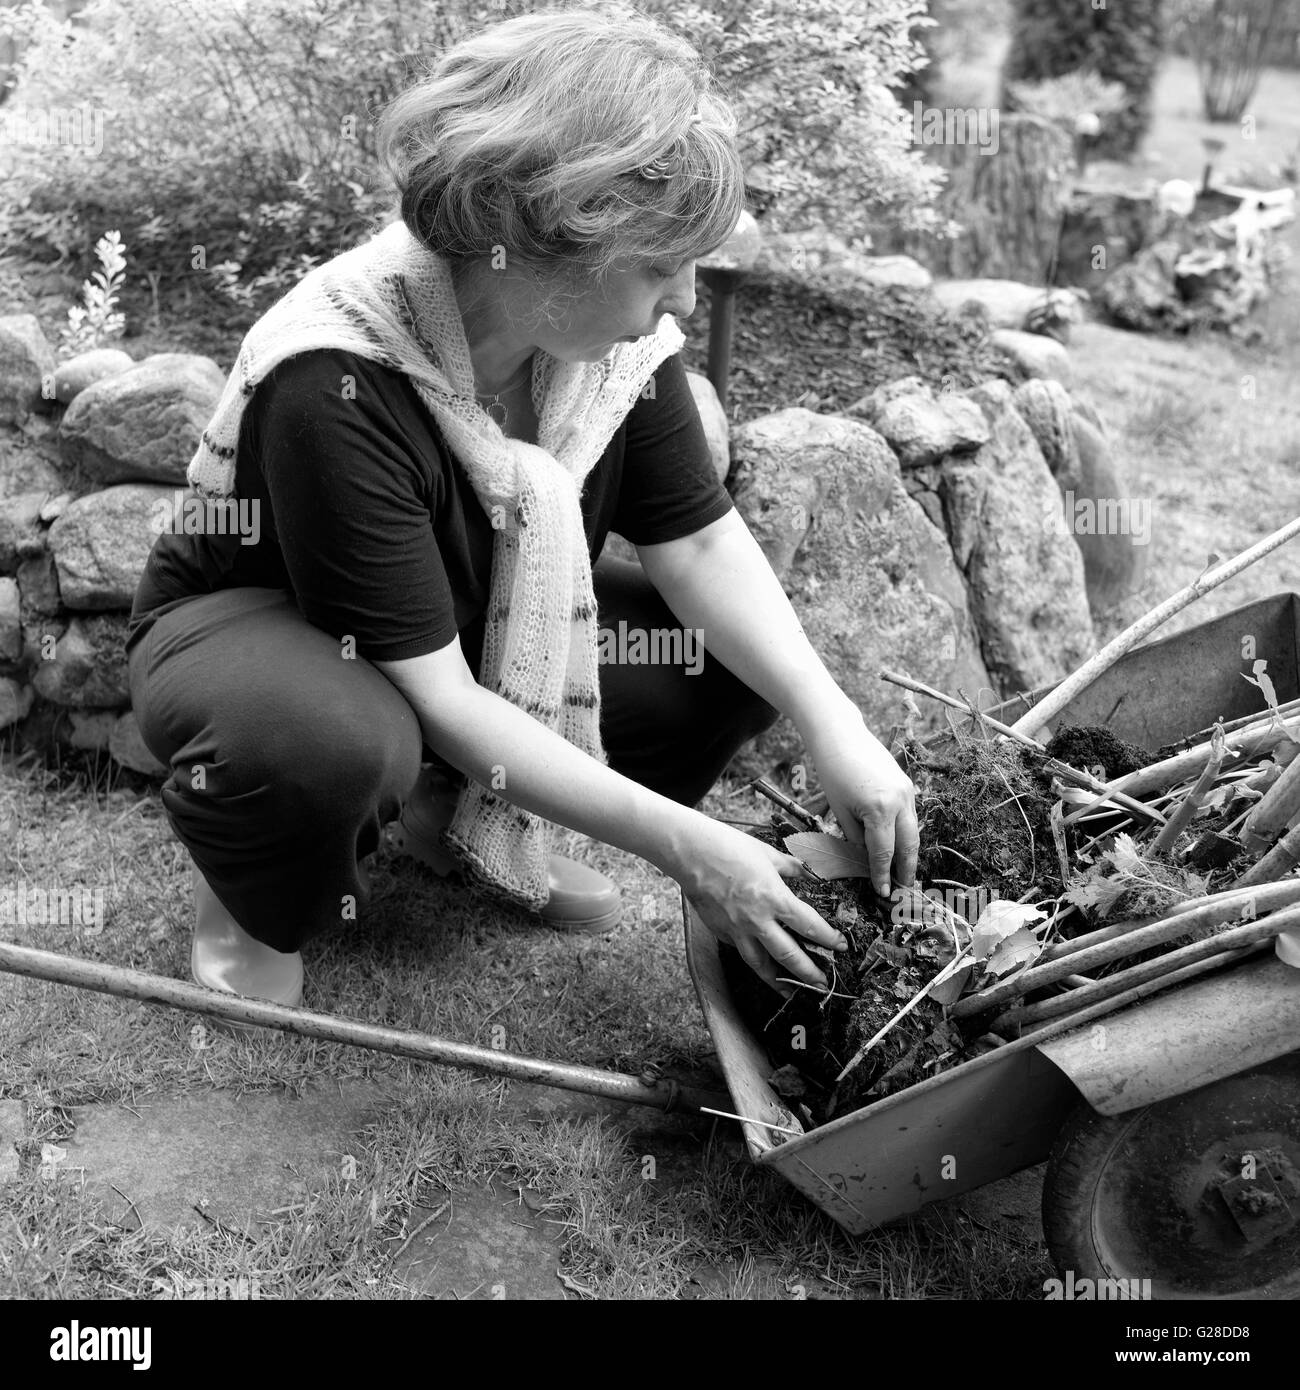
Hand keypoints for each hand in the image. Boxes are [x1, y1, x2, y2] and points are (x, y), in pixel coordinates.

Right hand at [669, 818, 847, 994]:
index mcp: (774, 898)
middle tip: (822, 984)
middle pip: (789, 956)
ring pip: (761, 965)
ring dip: (778, 981)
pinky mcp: (720, 931)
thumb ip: (793, 868)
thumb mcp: (768, 854)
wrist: (691, 853)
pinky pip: (740, 950)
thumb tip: (812, 874)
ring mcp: (737, 930)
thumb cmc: (729, 847)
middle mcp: (758, 920)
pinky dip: (752, 957)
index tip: (840, 946)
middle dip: (809, 974)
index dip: (828, 939)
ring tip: (790, 992)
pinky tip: (758, 960)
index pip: (809, 926)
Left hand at [810, 720, 919, 898]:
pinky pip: (910, 815)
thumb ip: (855, 838)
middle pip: (909, 845)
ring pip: (914, 831)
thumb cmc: (833, 771)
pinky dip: (906, 833)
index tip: (883, 893)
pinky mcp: (907, 784)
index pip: (884, 852)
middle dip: (907, 870)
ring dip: (909, 853)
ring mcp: (907, 791)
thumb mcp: (840, 810)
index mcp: (880, 809)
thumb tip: (865, 861)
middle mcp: (900, 800)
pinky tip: (900, 846)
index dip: (883, 875)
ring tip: (904, 873)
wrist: (840, 734)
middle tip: (903, 890)